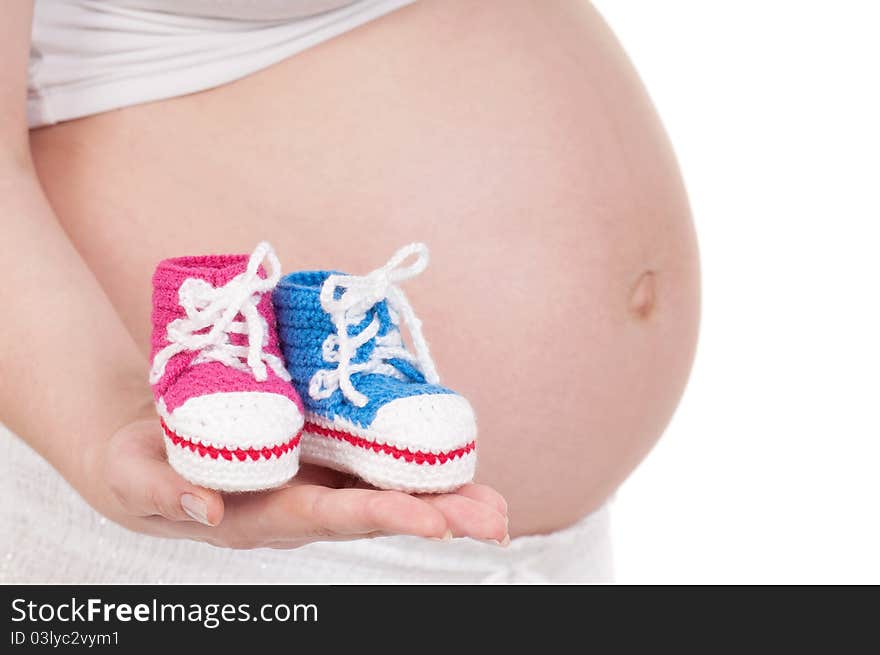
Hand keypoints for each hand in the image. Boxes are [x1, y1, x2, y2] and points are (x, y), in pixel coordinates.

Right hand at [81, 417, 508, 548]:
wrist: (149, 449)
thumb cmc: (139, 468)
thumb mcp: (138, 481)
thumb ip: (169, 497)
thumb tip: (211, 511)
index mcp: (266, 516)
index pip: (332, 518)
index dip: (383, 516)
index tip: (432, 522)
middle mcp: (305, 502)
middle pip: (379, 511)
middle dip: (438, 515)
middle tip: (495, 520)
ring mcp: (319, 476)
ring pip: (389, 488)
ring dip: (445, 497)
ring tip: (498, 508)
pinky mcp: (323, 449)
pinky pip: (376, 458)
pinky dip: (419, 462)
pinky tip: (457, 463)